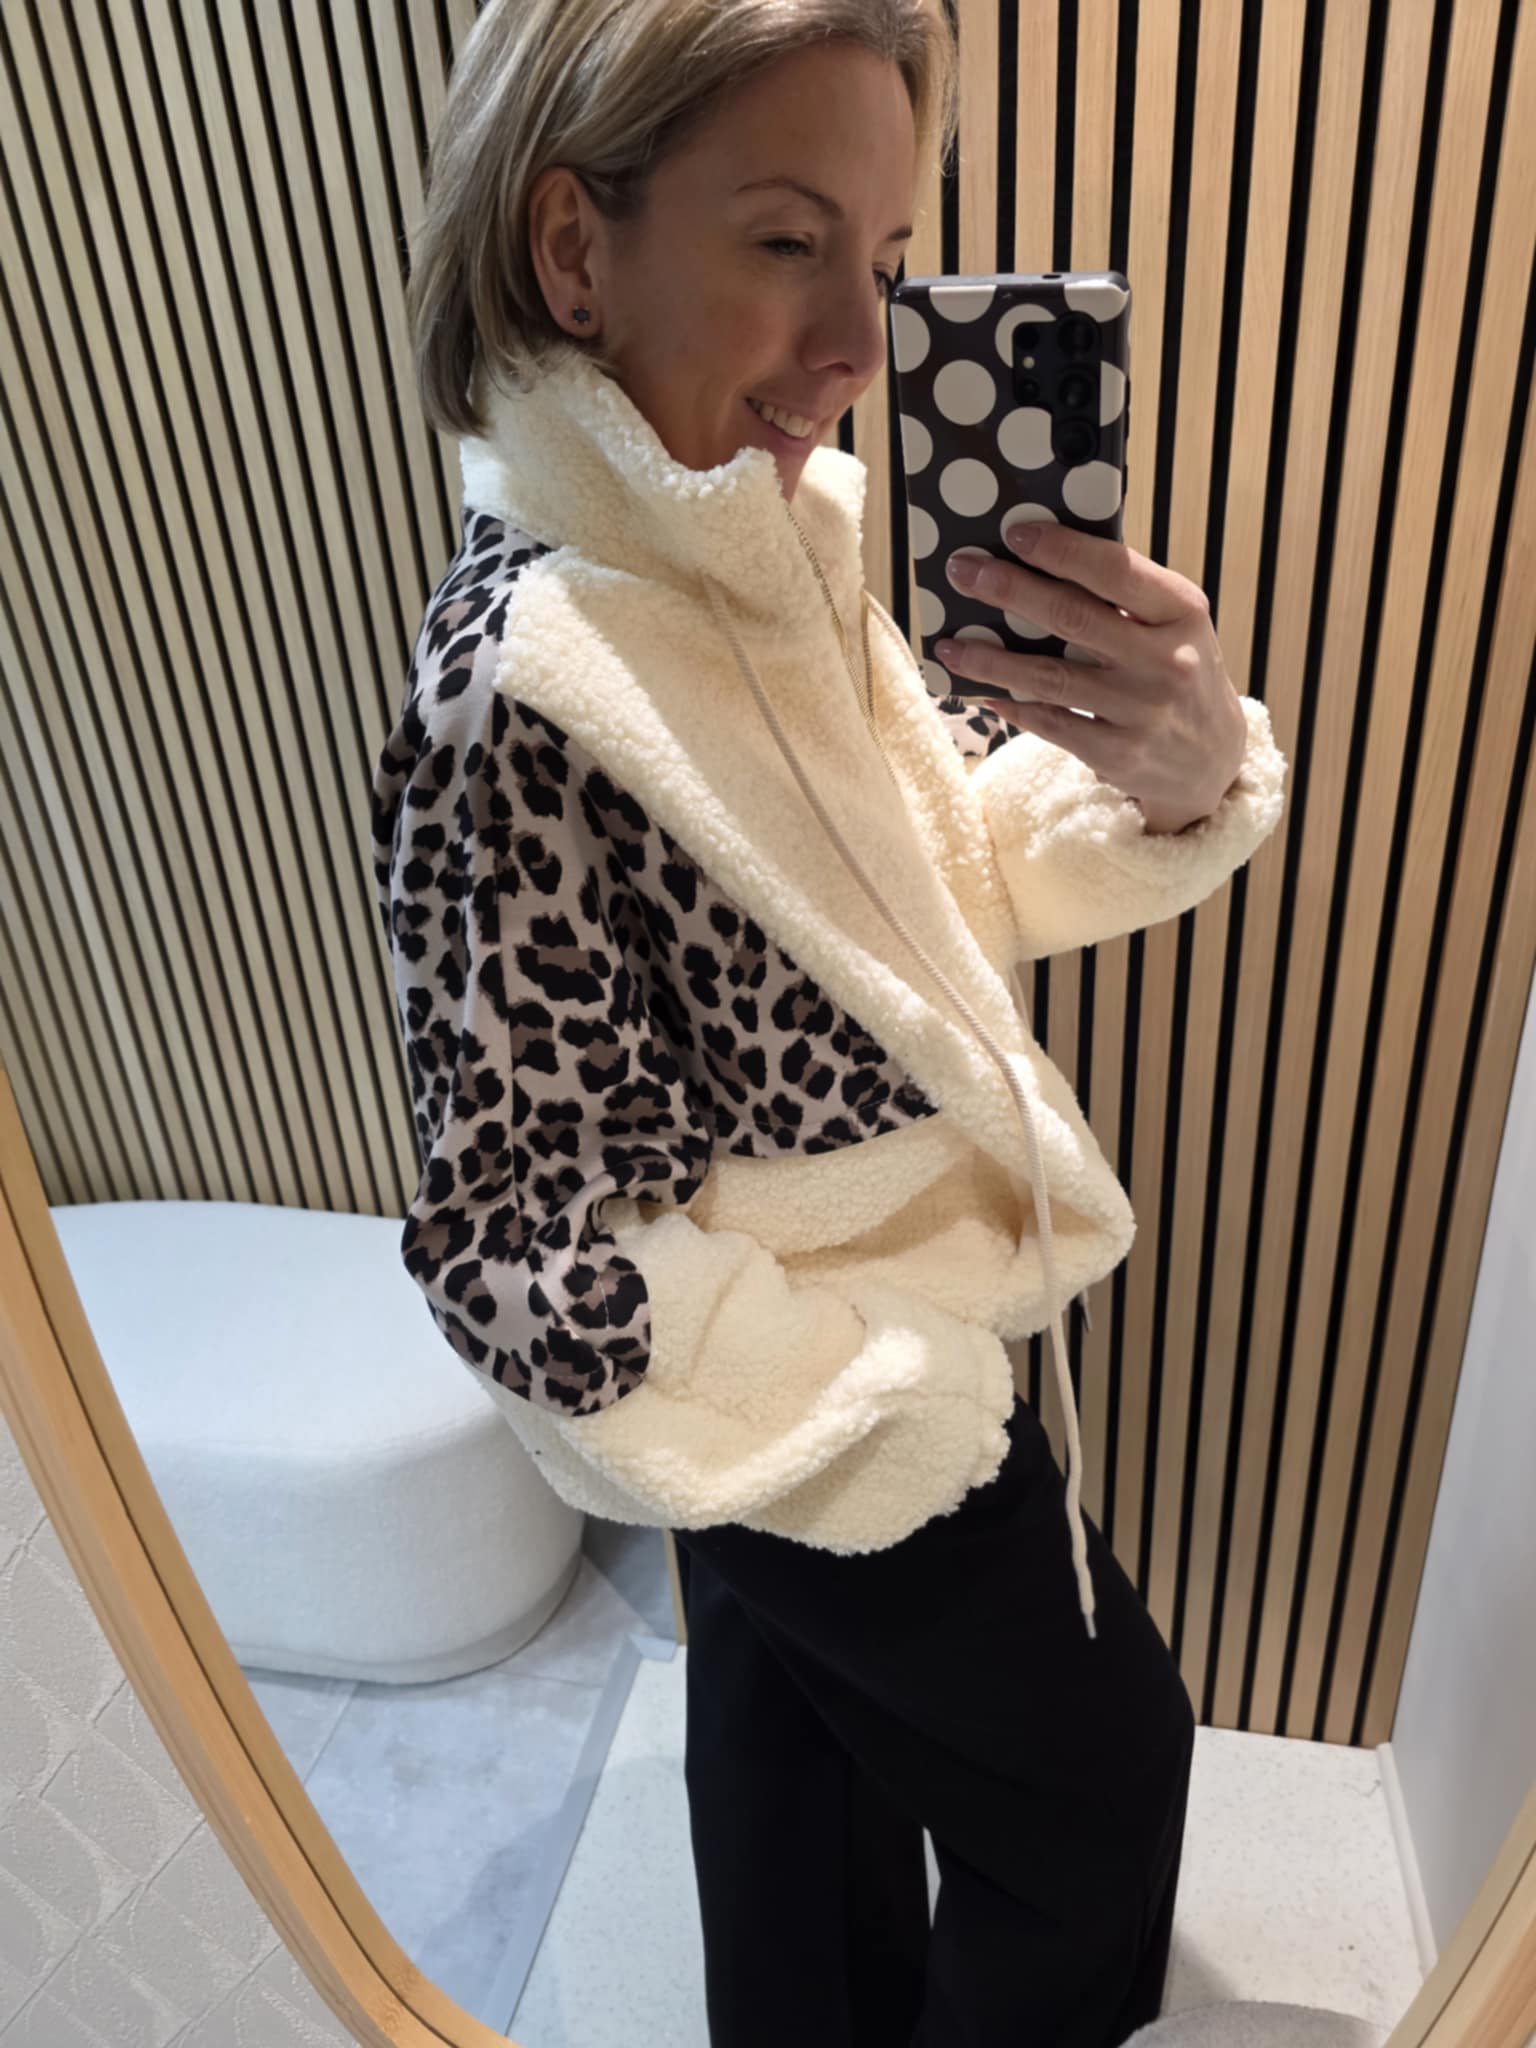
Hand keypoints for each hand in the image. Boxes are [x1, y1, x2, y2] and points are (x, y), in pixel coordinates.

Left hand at [936, 521, 1248, 832]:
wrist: (1214, 759)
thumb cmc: (1180, 669)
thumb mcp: (1175, 625)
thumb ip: (1126, 596)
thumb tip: (1043, 558)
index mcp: (1181, 612)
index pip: (1114, 570)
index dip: (1061, 549)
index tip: (1014, 533)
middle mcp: (1166, 660)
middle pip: (1072, 618)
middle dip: (1009, 590)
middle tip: (963, 572)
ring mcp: (1142, 711)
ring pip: (1049, 677)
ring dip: (991, 658)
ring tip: (950, 645)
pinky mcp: (1119, 754)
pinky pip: (1051, 723)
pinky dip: (1013, 705)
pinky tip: (984, 690)